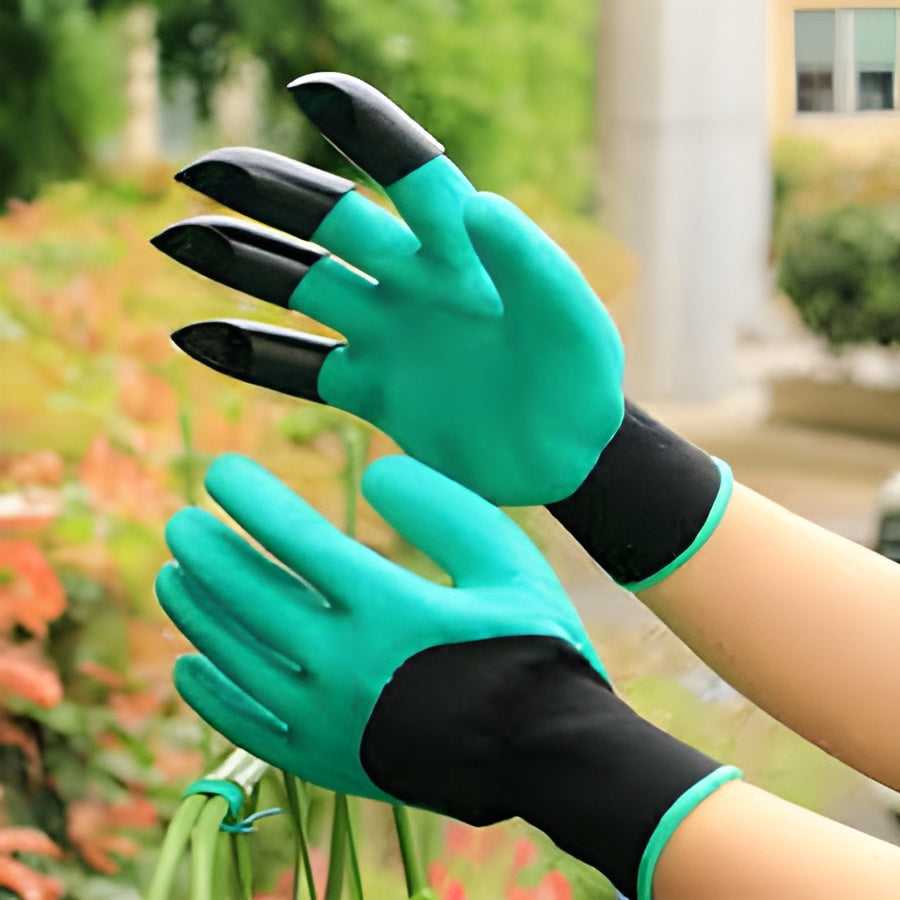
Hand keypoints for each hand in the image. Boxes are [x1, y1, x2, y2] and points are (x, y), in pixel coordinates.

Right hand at [152, 73, 624, 505]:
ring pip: (302, 287)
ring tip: (178, 240)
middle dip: (271, 195)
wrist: (565, 453)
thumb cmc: (580, 379)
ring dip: (242, 264)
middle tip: (199, 171)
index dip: (367, 132)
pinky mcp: (371, 392)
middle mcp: (414, 281)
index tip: (309, 92)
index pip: (411, 175)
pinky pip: (300, 371)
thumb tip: (480, 204)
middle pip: (332, 225)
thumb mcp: (572, 323)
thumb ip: (532, 266)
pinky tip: (195, 336)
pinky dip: (251, 357)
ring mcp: (386, 335)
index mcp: (464, 251)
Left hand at [156, 452, 737, 899]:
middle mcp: (347, 665)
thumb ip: (445, 510)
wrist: (549, 753)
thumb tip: (377, 473)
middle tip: (182, 522)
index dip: (254, 499)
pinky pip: (250, 728)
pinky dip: (212, 696)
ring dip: (198, 613)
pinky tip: (187, 666)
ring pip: (238, 658)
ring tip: (173, 576)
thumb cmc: (534, 646)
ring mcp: (331, 719)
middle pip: (253, 597)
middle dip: (211, 552)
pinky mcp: (329, 760)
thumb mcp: (507, 561)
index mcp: (391, 609)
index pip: (299, 539)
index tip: (222, 471)